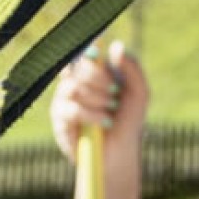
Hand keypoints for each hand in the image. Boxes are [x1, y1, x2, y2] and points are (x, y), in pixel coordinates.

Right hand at [49, 40, 150, 171]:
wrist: (120, 152)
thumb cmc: (128, 121)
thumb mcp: (138, 92)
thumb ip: (131, 67)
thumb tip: (115, 46)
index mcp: (91, 73)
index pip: (83, 52)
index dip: (92, 52)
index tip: (103, 60)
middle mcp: (74, 83)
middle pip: (77, 66)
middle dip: (99, 78)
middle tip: (115, 92)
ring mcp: (64, 101)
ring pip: (73, 87)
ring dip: (97, 98)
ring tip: (111, 110)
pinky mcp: (60, 121)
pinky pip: (71, 109)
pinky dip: (90, 114)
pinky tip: (104, 122)